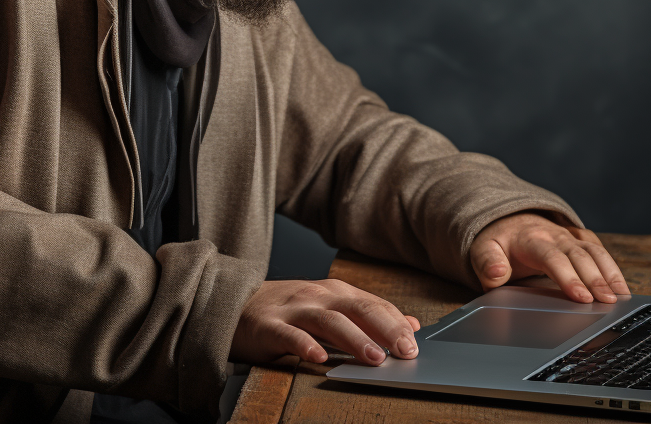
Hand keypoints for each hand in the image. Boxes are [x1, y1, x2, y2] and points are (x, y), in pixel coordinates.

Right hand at [230, 279, 421, 365]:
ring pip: (329, 321)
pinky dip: (306, 345)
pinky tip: (319, 358)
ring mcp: (293, 309)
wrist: (234, 304)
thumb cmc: (288, 312)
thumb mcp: (331, 309)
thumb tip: (411, 325)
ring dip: (354, 339)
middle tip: (406, 351)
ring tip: (374, 357)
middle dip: (385, 329)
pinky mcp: (269, 326)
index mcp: (336, 292)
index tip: (415, 344)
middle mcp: (317, 296)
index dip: (396, 323)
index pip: (373, 304)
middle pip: (357, 309)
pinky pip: (289, 336)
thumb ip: (368, 317)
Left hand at [470, 212, 630, 302]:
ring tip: (622, 296)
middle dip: (596, 279)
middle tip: (609, 302)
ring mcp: (570, 236)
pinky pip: (599, 251)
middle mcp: (556, 235)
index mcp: (532, 239)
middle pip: (580, 256)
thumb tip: (497, 274)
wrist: (509, 220)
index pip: (553, 259)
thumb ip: (487, 263)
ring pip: (595, 252)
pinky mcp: (579, 240)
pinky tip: (622, 287)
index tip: (582, 297)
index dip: (569, 278)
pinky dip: (612, 268)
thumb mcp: (482, 249)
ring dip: (610, 273)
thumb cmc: (498, 241)